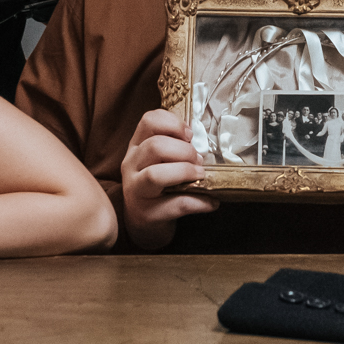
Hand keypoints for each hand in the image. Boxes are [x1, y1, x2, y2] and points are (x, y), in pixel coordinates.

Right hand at [120, 109, 216, 250]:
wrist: (144, 223)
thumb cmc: (158, 186)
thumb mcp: (159, 161)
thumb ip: (174, 147)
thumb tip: (206, 142)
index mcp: (137, 146)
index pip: (148, 121)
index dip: (172, 123)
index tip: (189, 134)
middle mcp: (131, 164)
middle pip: (155, 146)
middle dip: (184, 151)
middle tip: (199, 160)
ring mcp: (135, 190)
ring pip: (156, 175)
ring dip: (186, 172)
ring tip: (200, 176)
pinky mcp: (146, 213)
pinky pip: (176, 204)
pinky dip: (199, 202)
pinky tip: (211, 202)